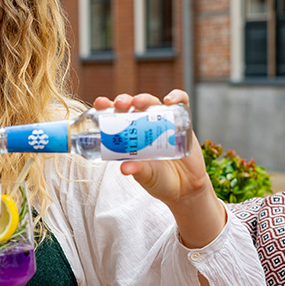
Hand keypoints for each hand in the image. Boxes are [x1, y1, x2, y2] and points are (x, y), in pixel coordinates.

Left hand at [92, 89, 225, 248]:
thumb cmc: (160, 180)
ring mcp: (163, 121)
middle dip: (124, 101)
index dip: (107, 108)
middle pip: (132, 106)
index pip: (116, 117)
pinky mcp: (182, 121)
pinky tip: (169, 100)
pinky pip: (181, 103)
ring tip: (139, 103)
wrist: (185, 188)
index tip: (99, 103)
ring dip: (144, 98)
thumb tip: (124, 168)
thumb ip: (138, 171)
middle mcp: (144, 125)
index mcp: (130, 137)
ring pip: (152, 102)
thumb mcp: (146, 176)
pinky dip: (176, 97)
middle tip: (120, 104)